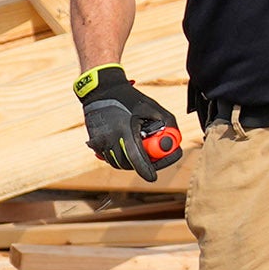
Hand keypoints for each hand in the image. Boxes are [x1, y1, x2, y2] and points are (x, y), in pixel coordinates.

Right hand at [76, 66, 180, 180]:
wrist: (101, 91)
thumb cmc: (131, 99)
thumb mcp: (154, 107)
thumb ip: (167, 124)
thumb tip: (174, 142)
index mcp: (124, 130)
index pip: (136, 158)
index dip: (146, 170)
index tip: (153, 178)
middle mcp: (109, 139)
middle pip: (127, 164)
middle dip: (141, 166)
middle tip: (153, 161)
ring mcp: (99, 142)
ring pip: (116, 162)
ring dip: (130, 162)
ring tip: (142, 150)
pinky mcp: (94, 142)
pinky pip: (108, 157)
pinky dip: (120, 157)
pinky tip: (128, 146)